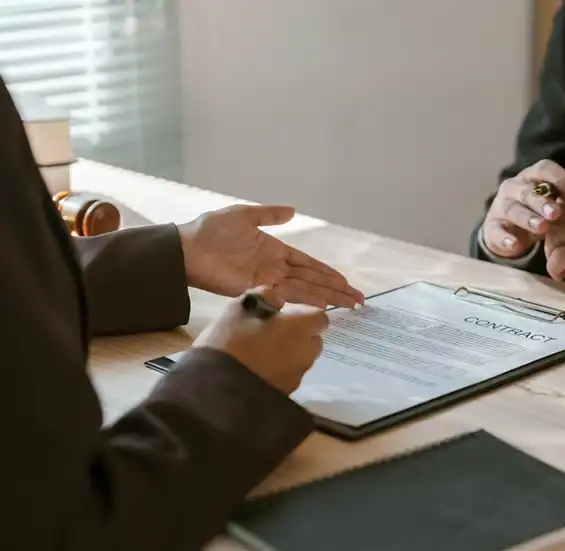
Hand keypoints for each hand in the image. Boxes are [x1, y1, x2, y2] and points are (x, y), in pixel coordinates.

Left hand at [177, 204, 363, 307]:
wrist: (186, 248)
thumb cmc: (211, 230)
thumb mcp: (243, 215)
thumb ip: (269, 215)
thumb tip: (293, 210)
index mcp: (274, 250)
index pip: (308, 264)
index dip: (327, 273)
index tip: (346, 282)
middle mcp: (275, 268)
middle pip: (312, 281)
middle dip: (335, 290)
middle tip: (358, 300)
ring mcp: (266, 281)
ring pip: (304, 290)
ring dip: (327, 298)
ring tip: (348, 305)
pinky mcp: (256, 290)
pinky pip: (286, 296)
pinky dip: (305, 301)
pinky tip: (322, 306)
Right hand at [194, 287, 328, 393]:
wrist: (219, 390)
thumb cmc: (230, 342)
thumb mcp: (240, 309)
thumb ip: (263, 297)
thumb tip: (278, 301)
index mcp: (299, 328)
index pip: (320, 318)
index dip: (306, 316)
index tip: (288, 315)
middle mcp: (306, 352)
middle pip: (313, 341)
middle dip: (300, 335)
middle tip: (275, 333)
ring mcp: (297, 376)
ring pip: (302, 360)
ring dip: (291, 354)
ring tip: (264, 353)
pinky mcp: (287, 394)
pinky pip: (290, 377)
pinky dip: (281, 372)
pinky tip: (260, 370)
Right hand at [482, 160, 564, 257]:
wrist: (509, 229)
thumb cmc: (540, 210)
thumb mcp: (558, 199)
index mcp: (532, 177)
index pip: (544, 170)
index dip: (561, 179)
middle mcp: (514, 187)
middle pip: (528, 190)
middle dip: (543, 201)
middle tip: (558, 213)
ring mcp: (501, 207)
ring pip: (513, 209)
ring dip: (527, 217)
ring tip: (542, 228)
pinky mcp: (492, 227)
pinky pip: (496, 231)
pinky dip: (505, 238)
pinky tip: (515, 245)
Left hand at [544, 184, 564, 292]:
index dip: (556, 219)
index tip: (561, 235)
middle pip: (556, 217)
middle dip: (551, 238)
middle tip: (558, 253)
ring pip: (554, 236)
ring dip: (551, 254)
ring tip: (562, 266)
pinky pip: (560, 256)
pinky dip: (555, 268)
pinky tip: (564, 275)